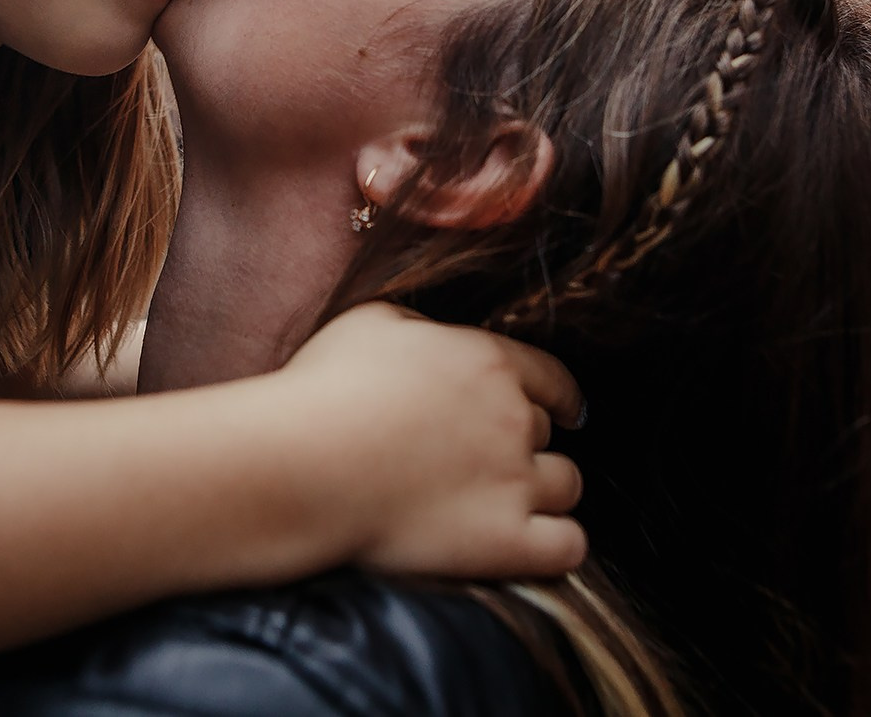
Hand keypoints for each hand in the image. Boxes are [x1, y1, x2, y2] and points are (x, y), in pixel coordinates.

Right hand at [274, 302, 585, 578]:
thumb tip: (436, 338)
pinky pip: (568, 546)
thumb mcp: (372, 323)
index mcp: (487, 362)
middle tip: (486, 462)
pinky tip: (532, 545)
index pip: (553, 379)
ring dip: (545, 494)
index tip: (567, 412)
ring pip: (567, 487)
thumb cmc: (325, 389)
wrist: (303, 463)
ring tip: (507, 504)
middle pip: (549, 434)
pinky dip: (557, 546)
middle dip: (526, 446)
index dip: (562, 398)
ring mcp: (514, 482)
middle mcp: (513, 418)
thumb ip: (422, 326)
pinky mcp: (506, 541)